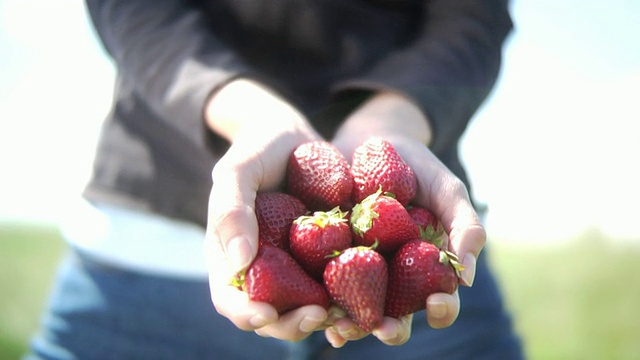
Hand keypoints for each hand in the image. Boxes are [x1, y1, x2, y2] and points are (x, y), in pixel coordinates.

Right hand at [203, 79, 328, 340]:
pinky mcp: (327, 260)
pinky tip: (373, 292)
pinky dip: (354, 295)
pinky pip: (339, 285)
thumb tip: (240, 262)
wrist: (294, 136)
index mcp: (232, 257)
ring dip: (326, 318)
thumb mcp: (238, 169)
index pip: (230, 299)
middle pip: (273, 315)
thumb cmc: (258, 148)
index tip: (268, 313)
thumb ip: (230, 209)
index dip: (246, 314)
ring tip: (347, 311)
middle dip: (293, 324)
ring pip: (308, 307)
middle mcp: (265, 270)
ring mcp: (297, 268)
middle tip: (319, 315)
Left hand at [329, 91, 485, 344]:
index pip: (440, 300)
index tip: (436, 302)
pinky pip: (323, 287)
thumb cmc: (417, 166)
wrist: (369, 141)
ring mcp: (358, 271)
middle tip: (385, 328)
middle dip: (392, 328)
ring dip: (351, 325)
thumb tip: (467, 277)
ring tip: (342, 329)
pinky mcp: (325, 260)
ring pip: (357, 309)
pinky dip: (321, 302)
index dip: (442, 309)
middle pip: (396, 315)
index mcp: (426, 269)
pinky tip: (317, 310)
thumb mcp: (446, 189)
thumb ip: (464, 225)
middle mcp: (393, 278)